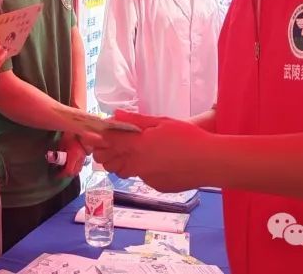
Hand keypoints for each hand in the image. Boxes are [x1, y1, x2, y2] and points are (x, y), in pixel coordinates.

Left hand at [57, 133, 86, 177]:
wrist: (78, 128)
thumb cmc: (68, 135)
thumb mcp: (61, 145)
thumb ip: (58, 156)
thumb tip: (54, 163)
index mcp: (73, 155)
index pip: (68, 170)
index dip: (62, 174)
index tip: (56, 175)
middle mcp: (80, 158)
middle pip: (74, 172)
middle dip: (67, 174)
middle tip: (60, 173)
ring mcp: (84, 157)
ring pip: (79, 169)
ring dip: (72, 171)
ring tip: (65, 169)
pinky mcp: (85, 155)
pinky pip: (81, 164)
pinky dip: (76, 167)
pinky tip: (71, 164)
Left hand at [92, 110, 212, 192]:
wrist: (210, 162)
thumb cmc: (188, 138)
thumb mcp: (162, 122)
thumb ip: (136, 121)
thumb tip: (115, 115)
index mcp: (138, 146)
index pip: (108, 143)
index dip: (97, 138)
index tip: (92, 133)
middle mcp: (138, 165)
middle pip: (109, 162)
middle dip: (106, 153)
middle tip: (112, 143)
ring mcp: (147, 178)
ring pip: (125, 171)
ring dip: (122, 162)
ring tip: (134, 151)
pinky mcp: (157, 186)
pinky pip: (143, 177)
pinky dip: (144, 169)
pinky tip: (159, 161)